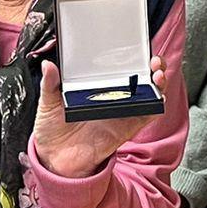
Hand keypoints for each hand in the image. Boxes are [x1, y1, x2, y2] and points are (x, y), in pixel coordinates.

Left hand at [33, 55, 166, 178]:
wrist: (54, 159)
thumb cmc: (52, 130)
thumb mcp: (48, 103)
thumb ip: (50, 85)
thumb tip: (48, 66)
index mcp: (94, 89)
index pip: (117, 69)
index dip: (131, 57)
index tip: (135, 48)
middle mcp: (111, 99)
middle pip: (139, 79)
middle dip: (152, 67)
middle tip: (153, 61)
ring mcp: (120, 113)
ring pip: (148, 95)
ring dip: (158, 84)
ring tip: (157, 76)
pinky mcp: (125, 129)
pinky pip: (146, 117)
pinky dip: (156, 107)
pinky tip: (157, 98)